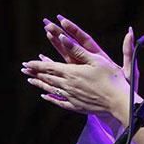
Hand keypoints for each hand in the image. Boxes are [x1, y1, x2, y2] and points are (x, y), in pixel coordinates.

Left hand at [23, 17, 137, 118]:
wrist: (118, 101)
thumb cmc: (111, 78)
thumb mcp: (96, 60)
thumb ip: (77, 50)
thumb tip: (62, 38)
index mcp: (71, 72)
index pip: (49, 67)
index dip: (36, 65)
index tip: (26, 63)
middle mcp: (68, 85)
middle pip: (47, 78)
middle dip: (35, 73)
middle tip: (24, 70)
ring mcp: (71, 97)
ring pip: (51, 89)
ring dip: (40, 84)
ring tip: (30, 81)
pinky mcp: (76, 106)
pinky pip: (59, 102)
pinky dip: (50, 98)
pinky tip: (45, 96)